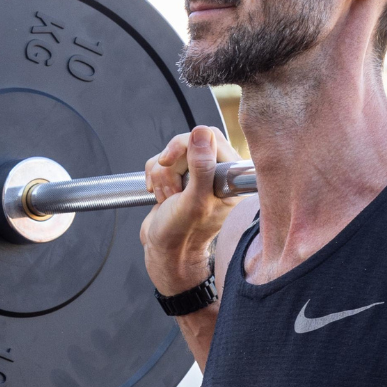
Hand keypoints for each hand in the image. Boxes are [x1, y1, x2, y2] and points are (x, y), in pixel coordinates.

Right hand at [140, 126, 242, 295]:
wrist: (164, 252)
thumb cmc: (182, 235)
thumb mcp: (194, 201)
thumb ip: (201, 167)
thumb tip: (202, 133)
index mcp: (232, 179)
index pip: (211, 137)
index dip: (186, 146)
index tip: (169, 161)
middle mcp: (219, 174)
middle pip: (190, 142)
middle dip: (171, 165)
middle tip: (173, 190)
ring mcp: (199, 175)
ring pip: (173, 153)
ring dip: (162, 175)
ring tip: (168, 199)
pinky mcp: (182, 178)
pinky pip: (162, 162)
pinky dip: (155, 177)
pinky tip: (161, 196)